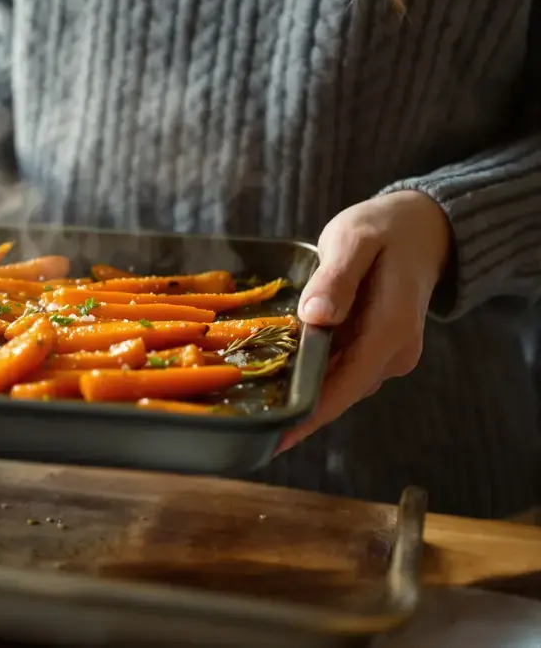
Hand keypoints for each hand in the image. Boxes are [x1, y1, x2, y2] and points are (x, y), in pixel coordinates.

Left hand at [278, 190, 451, 452]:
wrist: (422, 228)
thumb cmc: (384, 230)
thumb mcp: (355, 241)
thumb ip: (337, 278)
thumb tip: (317, 317)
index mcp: (391, 329)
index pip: (346, 386)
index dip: (310, 416)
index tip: (277, 440)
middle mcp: (394, 353)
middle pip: (338, 391)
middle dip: (296, 406)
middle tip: (246, 417)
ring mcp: (388, 355)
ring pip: (337, 383)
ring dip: (301, 388)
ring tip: (252, 396)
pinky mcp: (376, 351)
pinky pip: (340, 369)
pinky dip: (312, 371)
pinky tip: (277, 369)